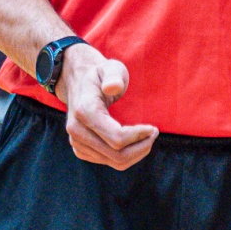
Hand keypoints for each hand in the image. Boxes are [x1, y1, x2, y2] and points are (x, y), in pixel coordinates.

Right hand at [57, 45, 157, 169]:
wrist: (78, 83)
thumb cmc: (100, 75)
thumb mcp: (110, 67)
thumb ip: (113, 75)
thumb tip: (112, 87)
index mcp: (84, 111)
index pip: (117, 138)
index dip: (139, 137)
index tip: (153, 128)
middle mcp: (77, 131)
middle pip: (118, 155)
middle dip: (141, 147)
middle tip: (154, 133)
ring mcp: (76, 143)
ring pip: (115, 162)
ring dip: (136, 153)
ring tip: (147, 138)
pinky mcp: (81, 150)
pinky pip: (109, 162)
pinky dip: (127, 156)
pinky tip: (134, 142)